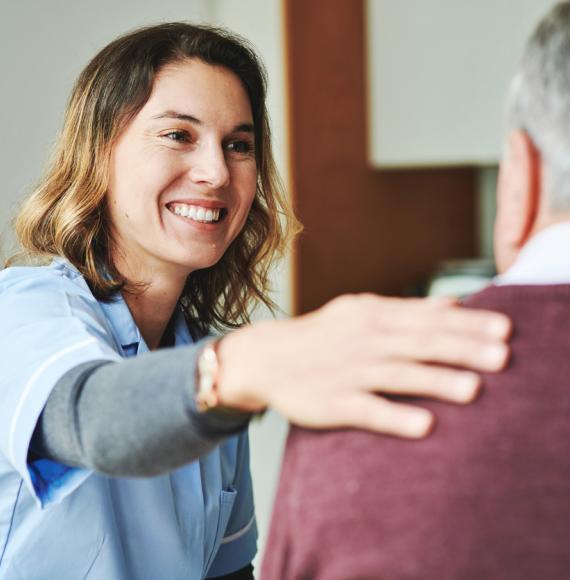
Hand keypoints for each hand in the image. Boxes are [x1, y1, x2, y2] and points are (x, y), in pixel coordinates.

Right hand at [216, 293, 510, 437]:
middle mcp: (363, 340)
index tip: (504, 329)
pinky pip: (366, 409)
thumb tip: (455, 303)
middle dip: (462, 348)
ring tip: (473, 389)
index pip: (427, 317)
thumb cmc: (323, 334)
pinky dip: (394, 416)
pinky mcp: (332, 402)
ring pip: (397, 375)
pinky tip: (424, 425)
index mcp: (372, 314)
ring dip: (435, 381)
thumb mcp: (362, 310)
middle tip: (502, 356)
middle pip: (418, 343)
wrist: (267, 357)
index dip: (467, 324)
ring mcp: (347, 371)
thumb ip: (409, 308)